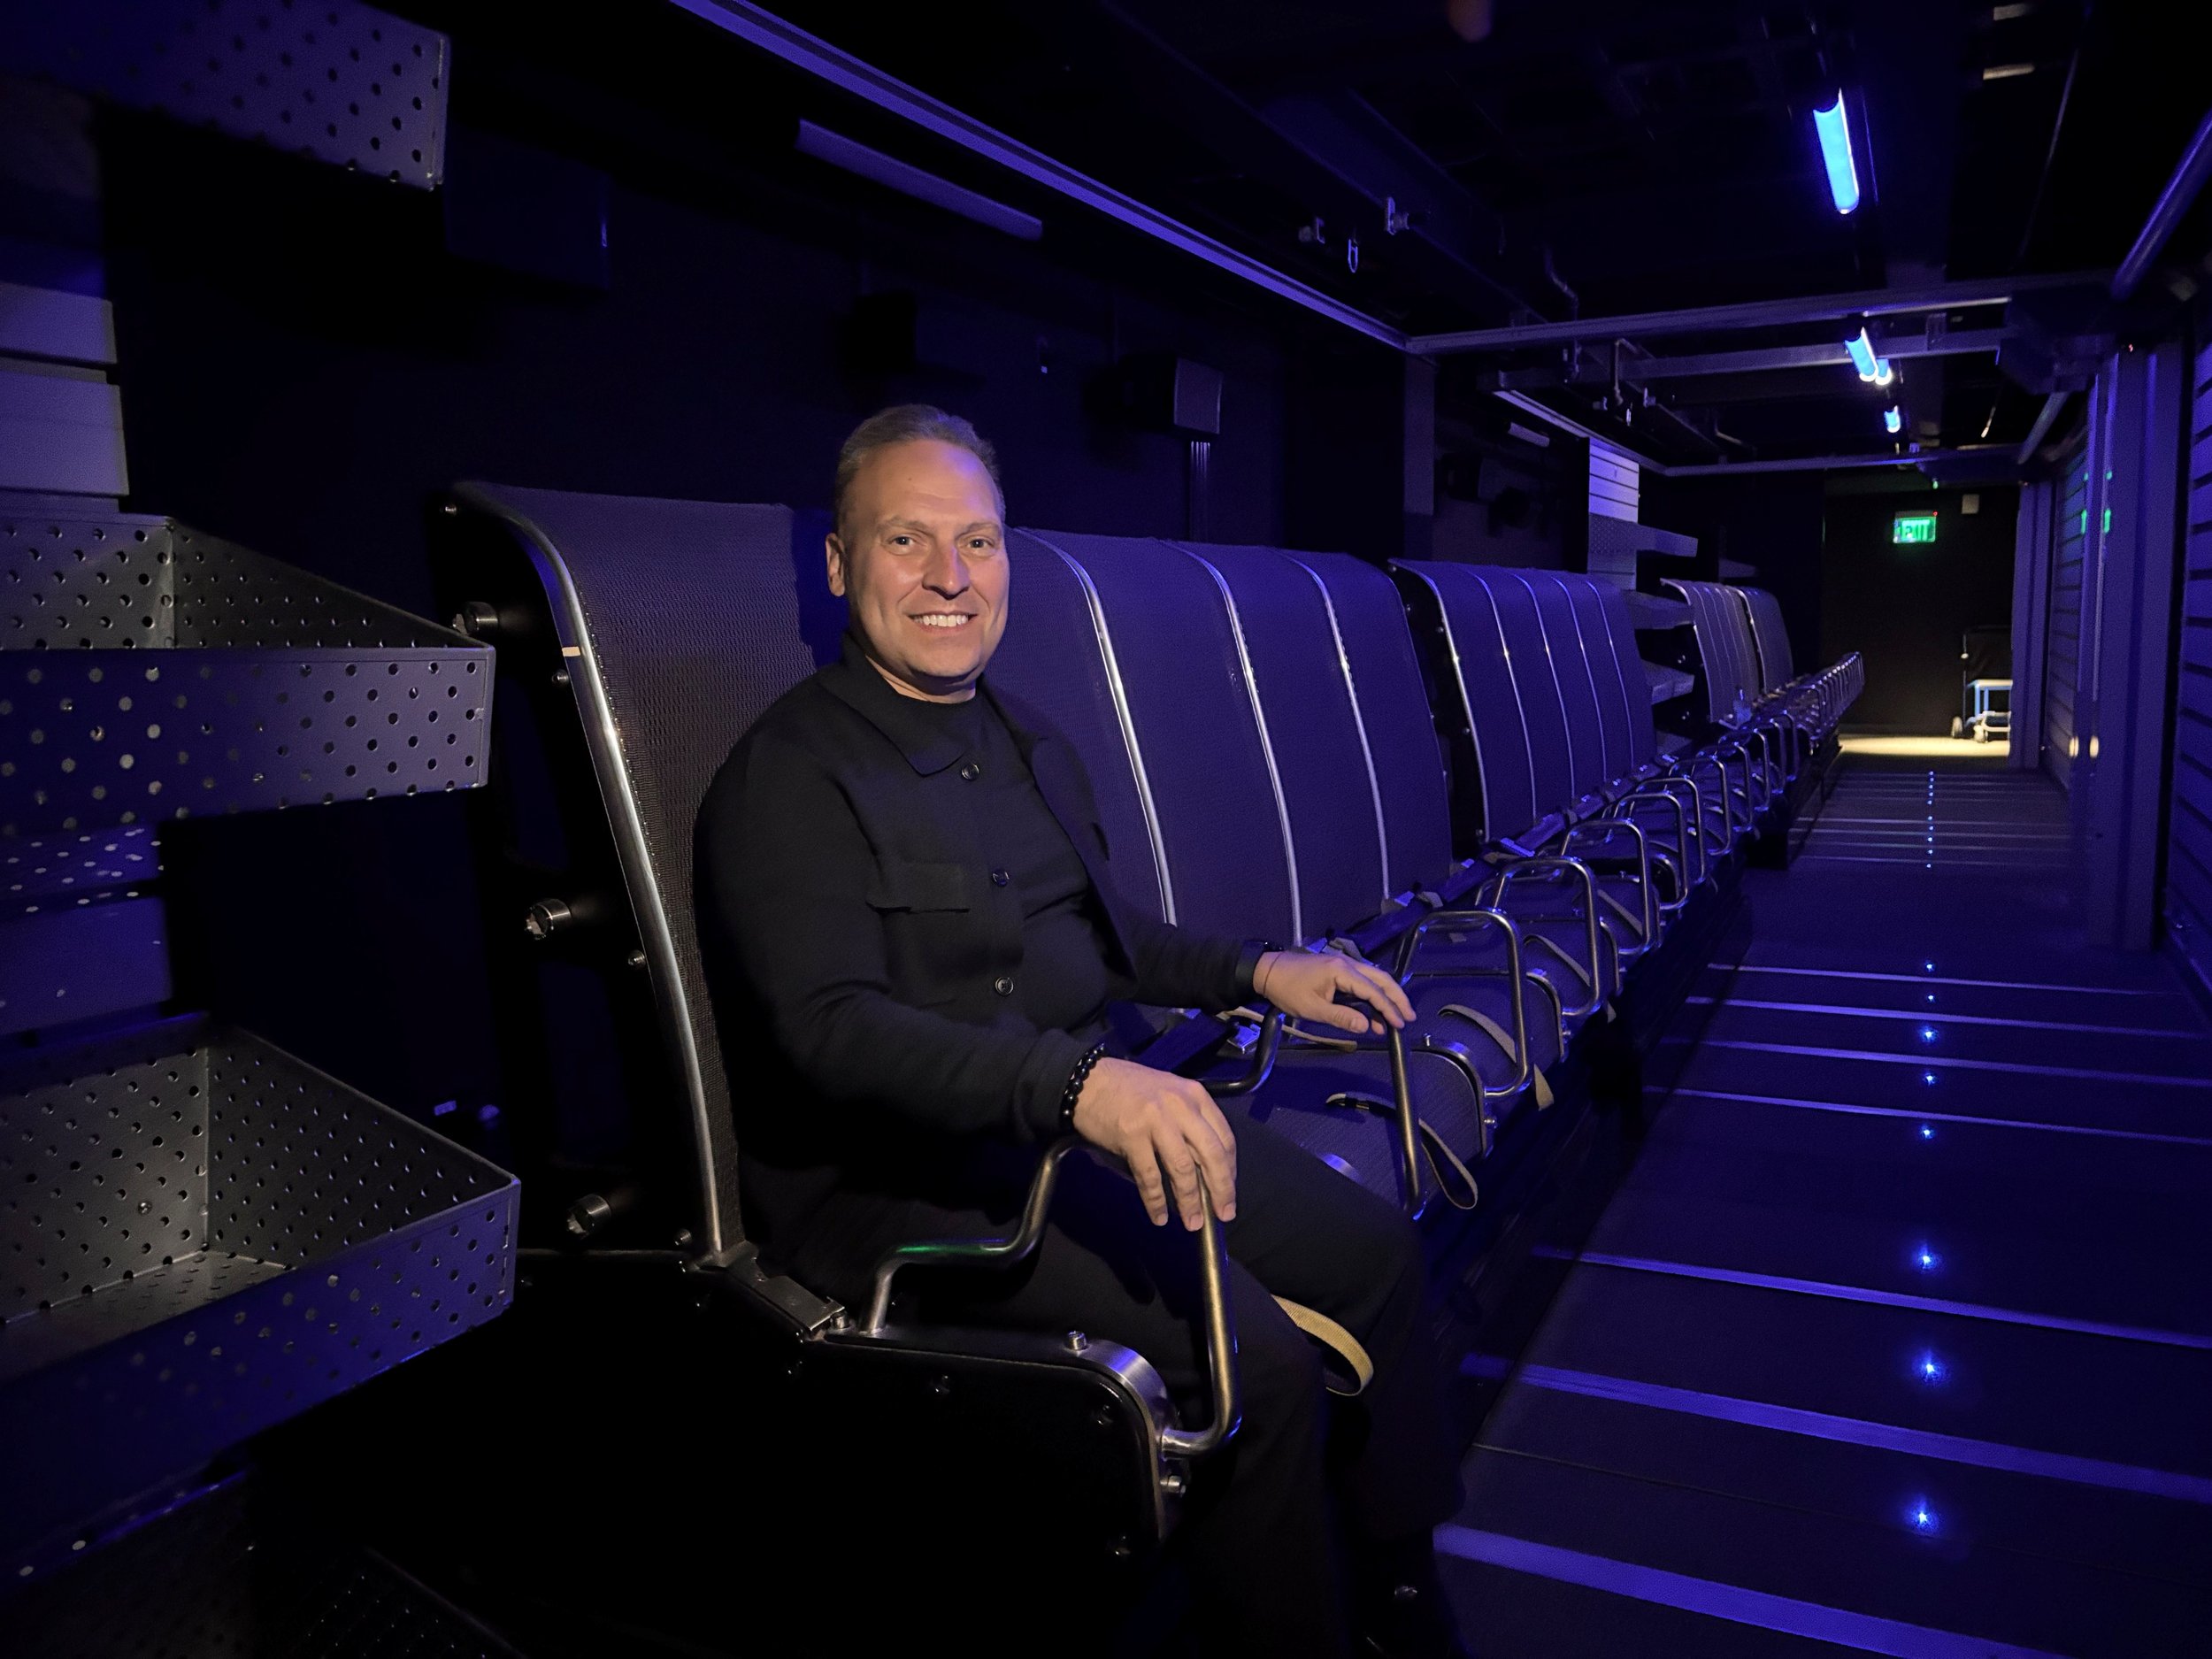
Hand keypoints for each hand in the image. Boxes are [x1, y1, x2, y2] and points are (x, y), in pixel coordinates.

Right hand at [1068, 1057, 1237, 1228]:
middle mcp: (1181, 1106)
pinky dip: (1156, 1200)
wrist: (1088, 1081)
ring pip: (1183, 1169)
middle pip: (1211, 1155)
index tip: (1228, 1192)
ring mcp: (1156, 1120)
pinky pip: (1150, 1176)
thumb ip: (1189, 1122)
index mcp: (1195, 1096)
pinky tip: (1159, 1216)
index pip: (1224, 1138)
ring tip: (1192, 1222)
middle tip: (1223, 1214)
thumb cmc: (1129, 1089)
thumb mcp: (1170, 1094)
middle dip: (1221, 1190)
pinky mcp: (1132, 1136)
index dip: (1230, 1170)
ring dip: (1189, 1201)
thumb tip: (1203, 1167)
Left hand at [1254, 948, 1413, 1035]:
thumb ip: (1341, 1017)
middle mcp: (1347, 964)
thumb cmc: (1287, 989)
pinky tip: (1374, 1014)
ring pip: (1374, 979)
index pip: (1372, 991)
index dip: (1388, 1008)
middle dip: (1397, 998)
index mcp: (1341, 971)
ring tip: (1395, 1018)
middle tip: (1408, 1017)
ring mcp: (1343, 965)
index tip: (1399, 1023)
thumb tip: (1365, 1026)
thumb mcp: (1312, 1008)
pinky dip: (1372, 996)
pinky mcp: (1338, 970)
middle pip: (1381, 979)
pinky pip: (1362, 982)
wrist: (1268, 971)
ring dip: (1386, 997)